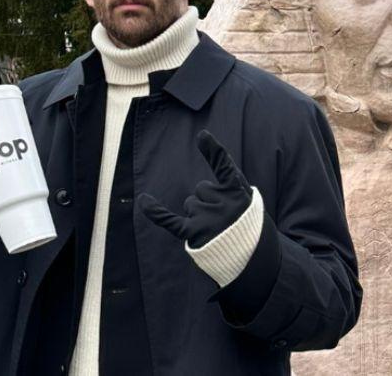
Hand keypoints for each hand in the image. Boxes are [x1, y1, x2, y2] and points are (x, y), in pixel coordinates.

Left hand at [139, 130, 251, 247]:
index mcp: (238, 193)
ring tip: (215, 229)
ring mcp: (208, 220)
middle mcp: (224, 205)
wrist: (248, 256)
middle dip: (208, 200)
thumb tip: (213, 153)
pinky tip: (144, 201)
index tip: (203, 136)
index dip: (214, 151)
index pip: (225, 168)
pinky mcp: (194, 234)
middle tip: (224, 218)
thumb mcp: (247, 199)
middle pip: (202, 189)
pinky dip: (156, 212)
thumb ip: (232, 179)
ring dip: (198, 214)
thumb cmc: (245, 223)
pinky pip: (170, 220)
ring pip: (190, 204)